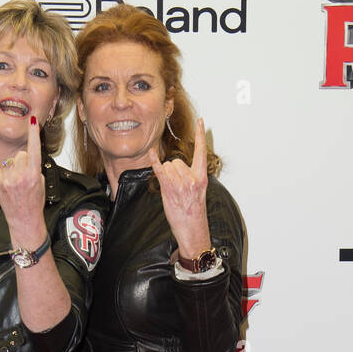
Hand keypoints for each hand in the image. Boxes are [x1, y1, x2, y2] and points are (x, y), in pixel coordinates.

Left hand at [0, 116, 47, 250]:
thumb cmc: (34, 204)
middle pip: (21, 154)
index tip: (33, 120)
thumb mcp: (41, 184)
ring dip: (14, 167)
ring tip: (17, 183)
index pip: (34, 149)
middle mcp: (21, 176)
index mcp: (34, 175)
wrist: (25, 221)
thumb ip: (34, 168)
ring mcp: (9, 180)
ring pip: (11, 160)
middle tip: (25, 177)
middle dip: (24, 161)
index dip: (34, 134)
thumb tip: (25, 157)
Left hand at [148, 116, 211, 259]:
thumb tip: (181, 168)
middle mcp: (192, 178)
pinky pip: (160, 170)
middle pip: (177, 160)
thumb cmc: (194, 214)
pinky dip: (154, 161)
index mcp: (202, 177)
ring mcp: (181, 184)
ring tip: (172, 191)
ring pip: (168, 166)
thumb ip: (192, 177)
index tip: (201, 121)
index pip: (202, 152)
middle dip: (173, 170)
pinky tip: (150, 153)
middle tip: (176, 187)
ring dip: (166, 176)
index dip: (201, 135)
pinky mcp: (169, 189)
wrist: (193, 230)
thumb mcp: (199, 193)